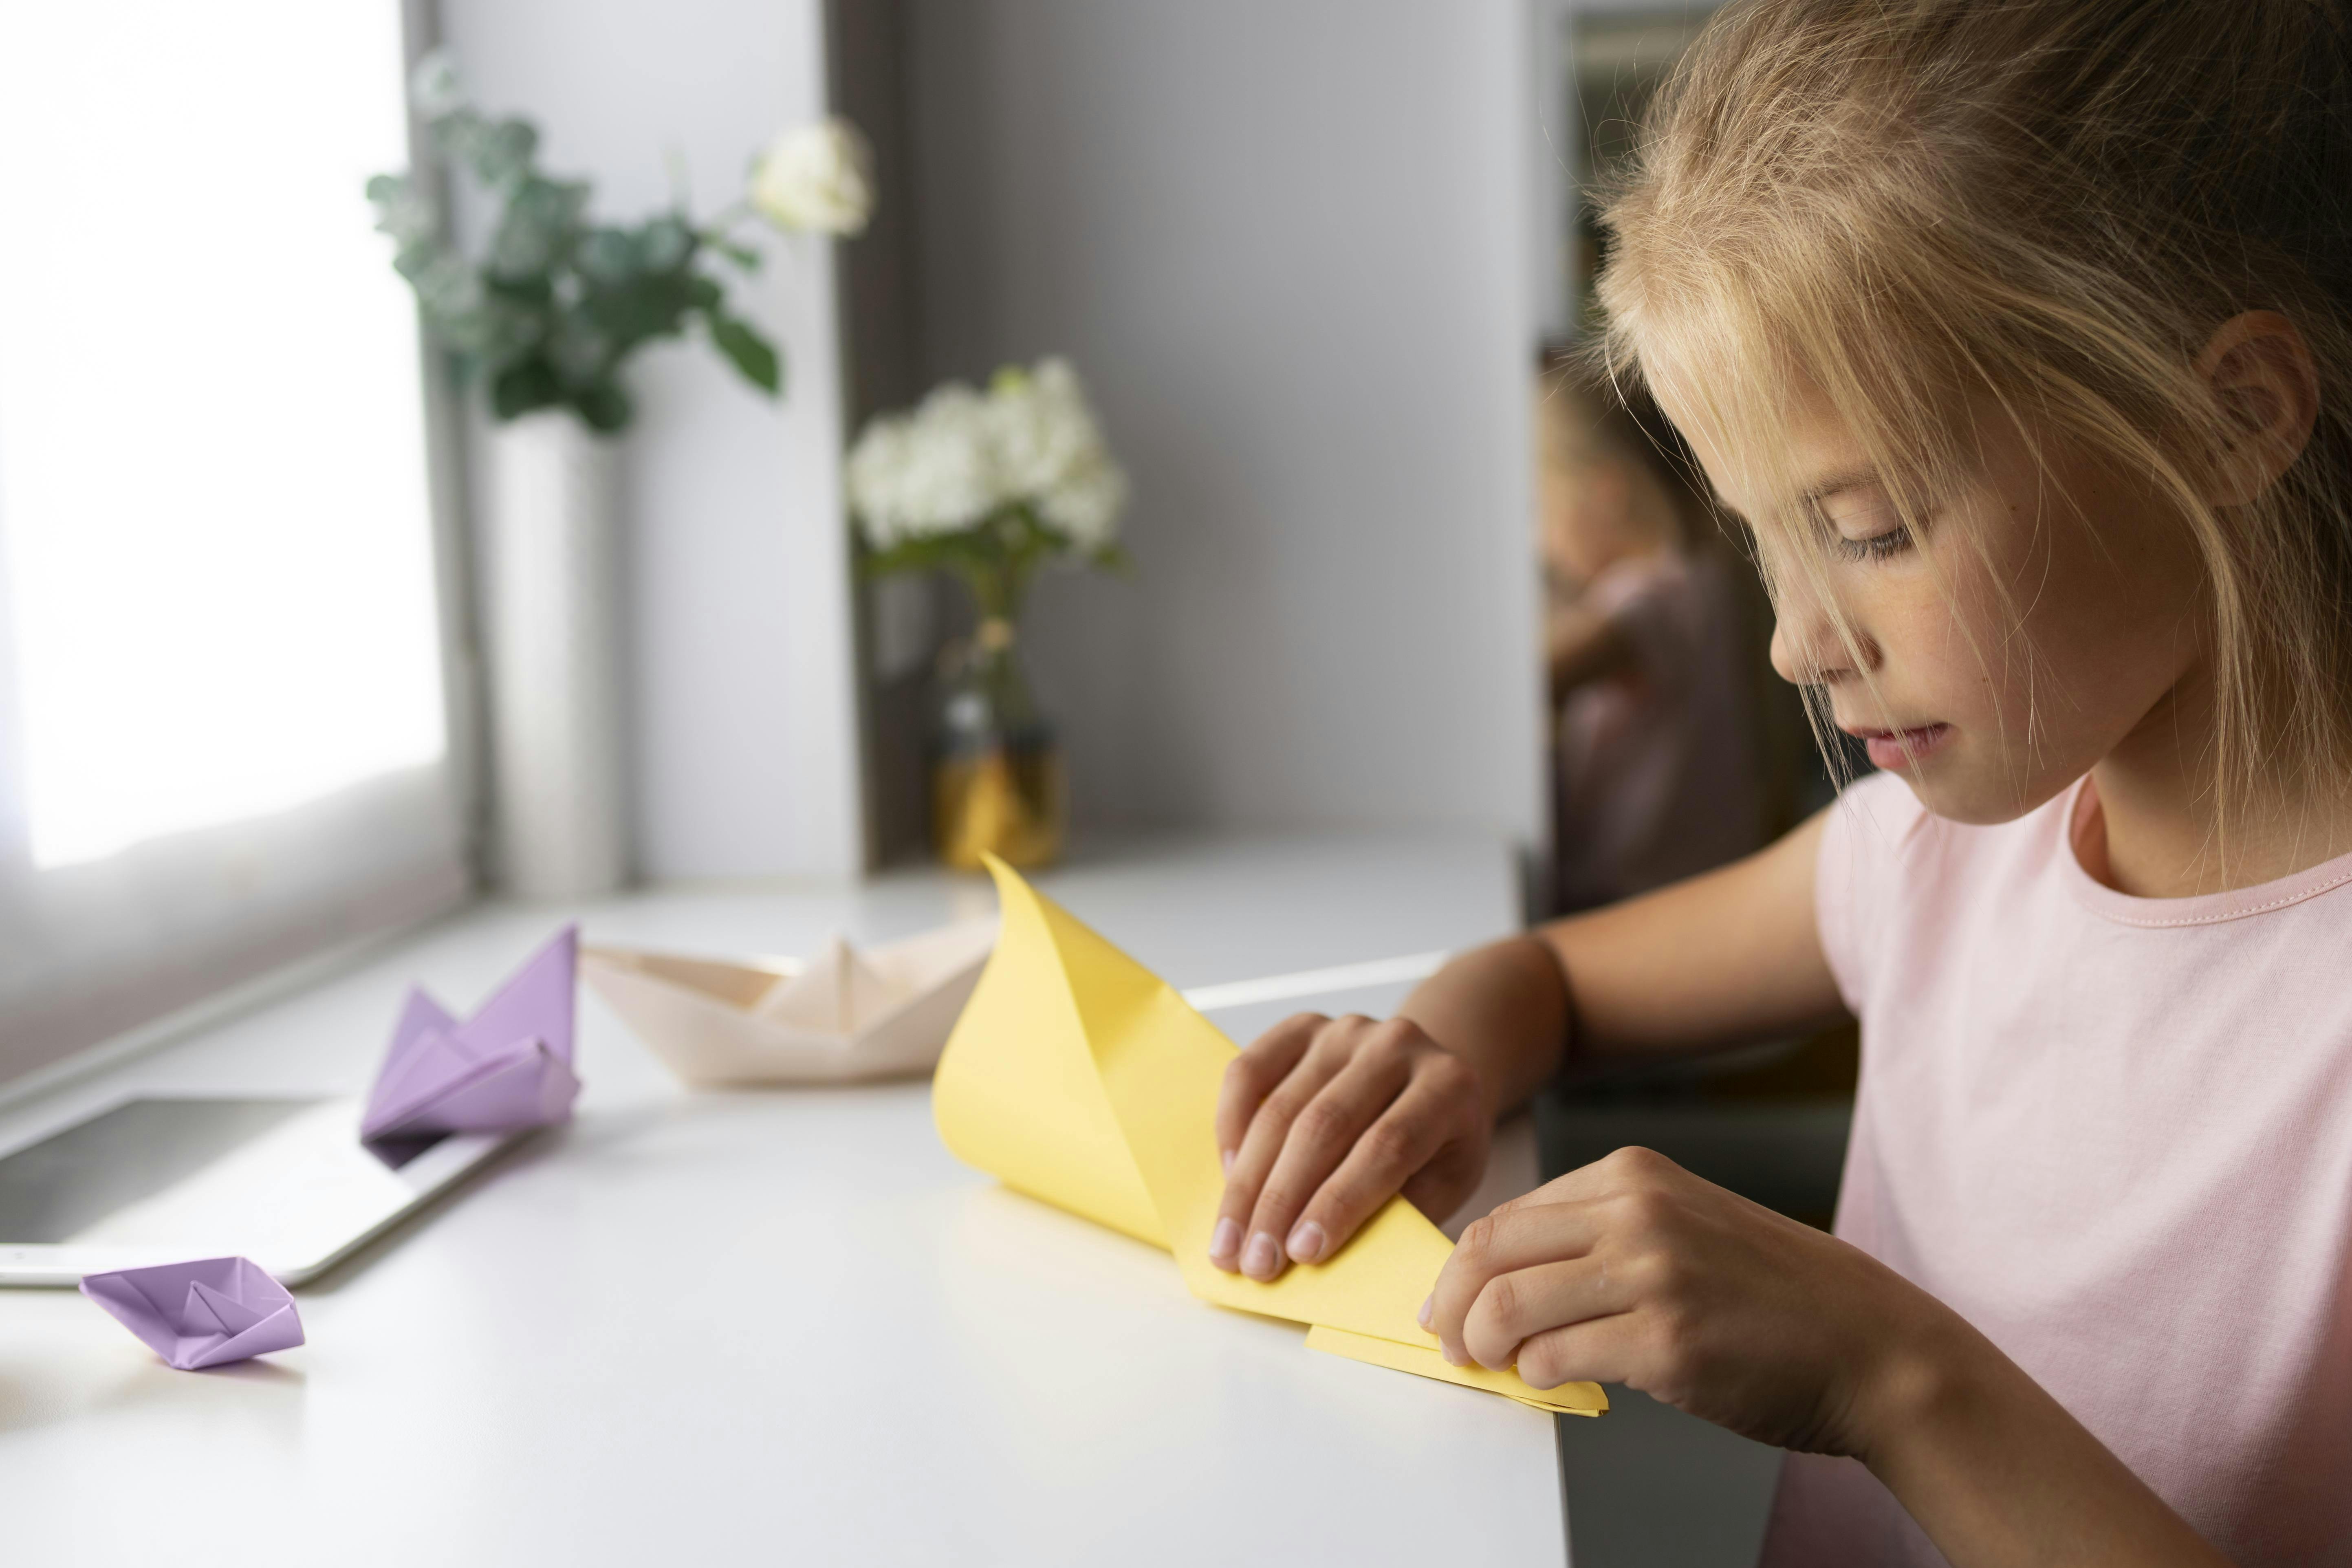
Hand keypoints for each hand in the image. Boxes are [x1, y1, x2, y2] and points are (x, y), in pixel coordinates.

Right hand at [1210, 1012, 1491, 1280]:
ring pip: (1281, 1107)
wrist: (1428, 1079)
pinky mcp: (1303, 1028)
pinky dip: (1231, 1124)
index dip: (1340, 1202)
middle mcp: (1396, 1045)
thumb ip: (1399, 1209)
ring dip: (1247, 1181)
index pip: (1385, 1147)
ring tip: (1229, 1239)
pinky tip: (1229, 1172)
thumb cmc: (1438, 1144)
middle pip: (1324, 1127)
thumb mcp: (1444, 1182)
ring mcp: (1345, 1030)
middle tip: (1253, 1261)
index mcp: (1446, 1086)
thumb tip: (1325, 1250)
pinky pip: (1249, 1070)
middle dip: (1281, 1202)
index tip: (1301, 1254)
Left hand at [1427, 1146, 1958, 1455]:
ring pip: (1510, 1304)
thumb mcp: (1682, 1226)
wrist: (1870, 1345)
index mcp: (1635, 1175)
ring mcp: (1653, 1274)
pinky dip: (1534, 1375)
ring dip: (1481, 1345)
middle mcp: (1639, 1211)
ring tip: (1488, 1366)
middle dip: (1451, 1304)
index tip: (1447, 1302)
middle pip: (1492, 1251)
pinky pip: (1556, 1357)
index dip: (1462, 1267)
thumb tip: (1506, 1280)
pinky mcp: (1666, 1342)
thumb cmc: (1774, 1295)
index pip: (1508, 1214)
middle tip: (1446, 1340)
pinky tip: (1548, 1379)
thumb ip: (1599, 1236)